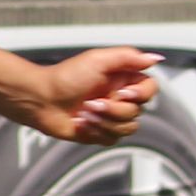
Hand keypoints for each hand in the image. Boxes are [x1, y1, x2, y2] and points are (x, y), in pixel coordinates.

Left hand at [24, 48, 161, 143]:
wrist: (41, 99)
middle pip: (138, 111)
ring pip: (128, 128)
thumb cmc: (65, 77)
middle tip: (91, 102)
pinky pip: (112, 139)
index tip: (122, 92)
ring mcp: (109, 116)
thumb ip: (128, 57)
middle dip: (114, 109)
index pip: (150, 89)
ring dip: (104, 121)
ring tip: (84, 112)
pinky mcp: (99, 132)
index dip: (140, 94)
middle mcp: (119, 98)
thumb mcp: (97, 59)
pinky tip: (80, 123)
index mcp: (122, 79)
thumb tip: (155, 58)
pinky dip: (95, 132)